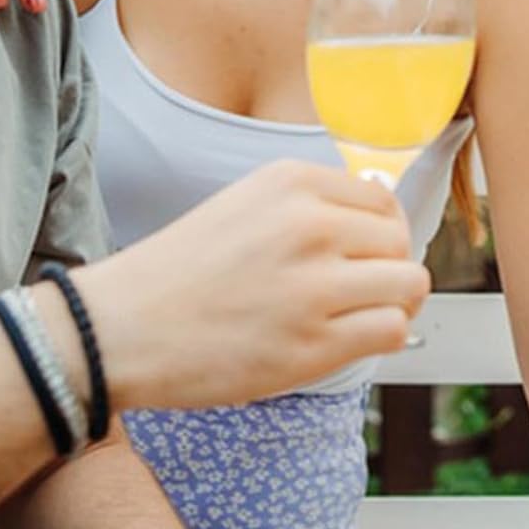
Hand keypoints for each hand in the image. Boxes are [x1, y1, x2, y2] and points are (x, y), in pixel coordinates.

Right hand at [79, 161, 431, 410]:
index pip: (383, 198)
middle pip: (401, 240)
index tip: (364, 251)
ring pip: (409, 284)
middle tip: (359, 289)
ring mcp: (315, 286)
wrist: (119, 329)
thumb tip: (383, 216)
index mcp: (293, 182)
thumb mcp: (247, 204)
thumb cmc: (180, 271)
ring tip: (361, 314)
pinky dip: (382, 336)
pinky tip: (351, 339)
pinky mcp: (313, 346)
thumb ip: (312, 205)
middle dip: (389, 266)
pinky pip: (391, 329)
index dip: (381, 230)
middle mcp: (311, 225)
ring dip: (394, 301)